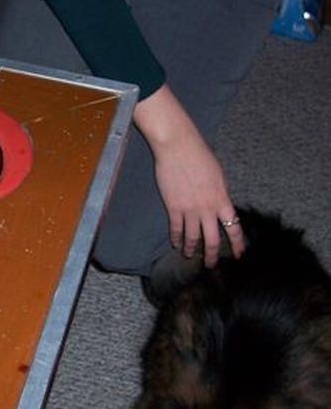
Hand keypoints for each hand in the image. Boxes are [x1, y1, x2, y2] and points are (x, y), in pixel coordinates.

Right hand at [133, 85, 244, 267]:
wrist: (178, 147)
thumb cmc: (200, 156)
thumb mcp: (218, 176)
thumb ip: (220, 194)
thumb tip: (220, 207)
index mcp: (222, 199)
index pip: (234, 228)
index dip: (238, 244)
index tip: (239, 254)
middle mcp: (208, 208)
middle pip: (213, 240)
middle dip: (212, 255)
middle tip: (211, 265)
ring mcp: (190, 209)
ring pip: (192, 238)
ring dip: (191, 249)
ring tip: (189, 255)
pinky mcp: (174, 207)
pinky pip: (176, 228)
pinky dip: (176, 238)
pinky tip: (175, 242)